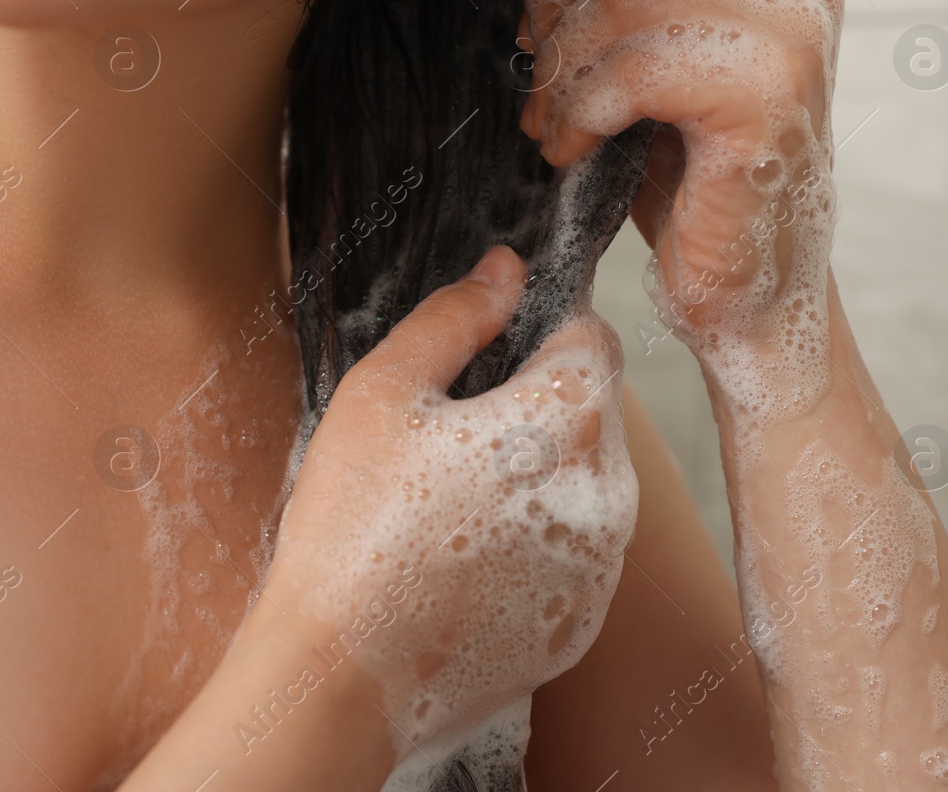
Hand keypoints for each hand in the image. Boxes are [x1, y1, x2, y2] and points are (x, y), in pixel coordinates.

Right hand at [264, 246, 636, 754]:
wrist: (339, 676)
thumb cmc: (351, 528)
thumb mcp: (383, 392)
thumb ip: (454, 319)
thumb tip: (505, 270)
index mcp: (566, 419)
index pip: (592, 336)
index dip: (542, 329)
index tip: (493, 350)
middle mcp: (608, 493)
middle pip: (590, 414)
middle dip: (533, 408)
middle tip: (448, 435)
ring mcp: (600, 570)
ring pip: (583, 487)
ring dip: (536, 478)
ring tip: (446, 504)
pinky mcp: (578, 625)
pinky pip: (570, 557)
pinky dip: (531, 546)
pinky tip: (457, 559)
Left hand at [517, 0, 842, 404]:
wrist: (747, 288)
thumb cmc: (689, 178)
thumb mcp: (651, 60)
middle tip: (531, 51)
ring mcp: (789, 39)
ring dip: (561, 64)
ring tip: (547, 116)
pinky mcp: (763, 101)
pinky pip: (635, 68)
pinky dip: (579, 108)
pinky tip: (567, 147)